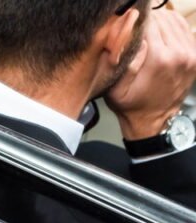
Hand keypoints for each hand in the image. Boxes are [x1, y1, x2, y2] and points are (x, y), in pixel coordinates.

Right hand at [105, 8, 195, 139]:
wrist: (152, 121)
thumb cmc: (131, 105)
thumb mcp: (116, 88)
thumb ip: (122, 61)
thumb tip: (131, 36)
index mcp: (160, 59)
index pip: (150, 23)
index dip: (135, 21)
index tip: (126, 26)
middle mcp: (179, 53)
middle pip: (163, 19)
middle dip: (148, 21)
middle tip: (134, 29)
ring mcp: (190, 54)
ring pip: (175, 21)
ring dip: (160, 22)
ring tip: (147, 30)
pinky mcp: (194, 56)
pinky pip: (185, 29)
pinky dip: (172, 26)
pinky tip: (160, 33)